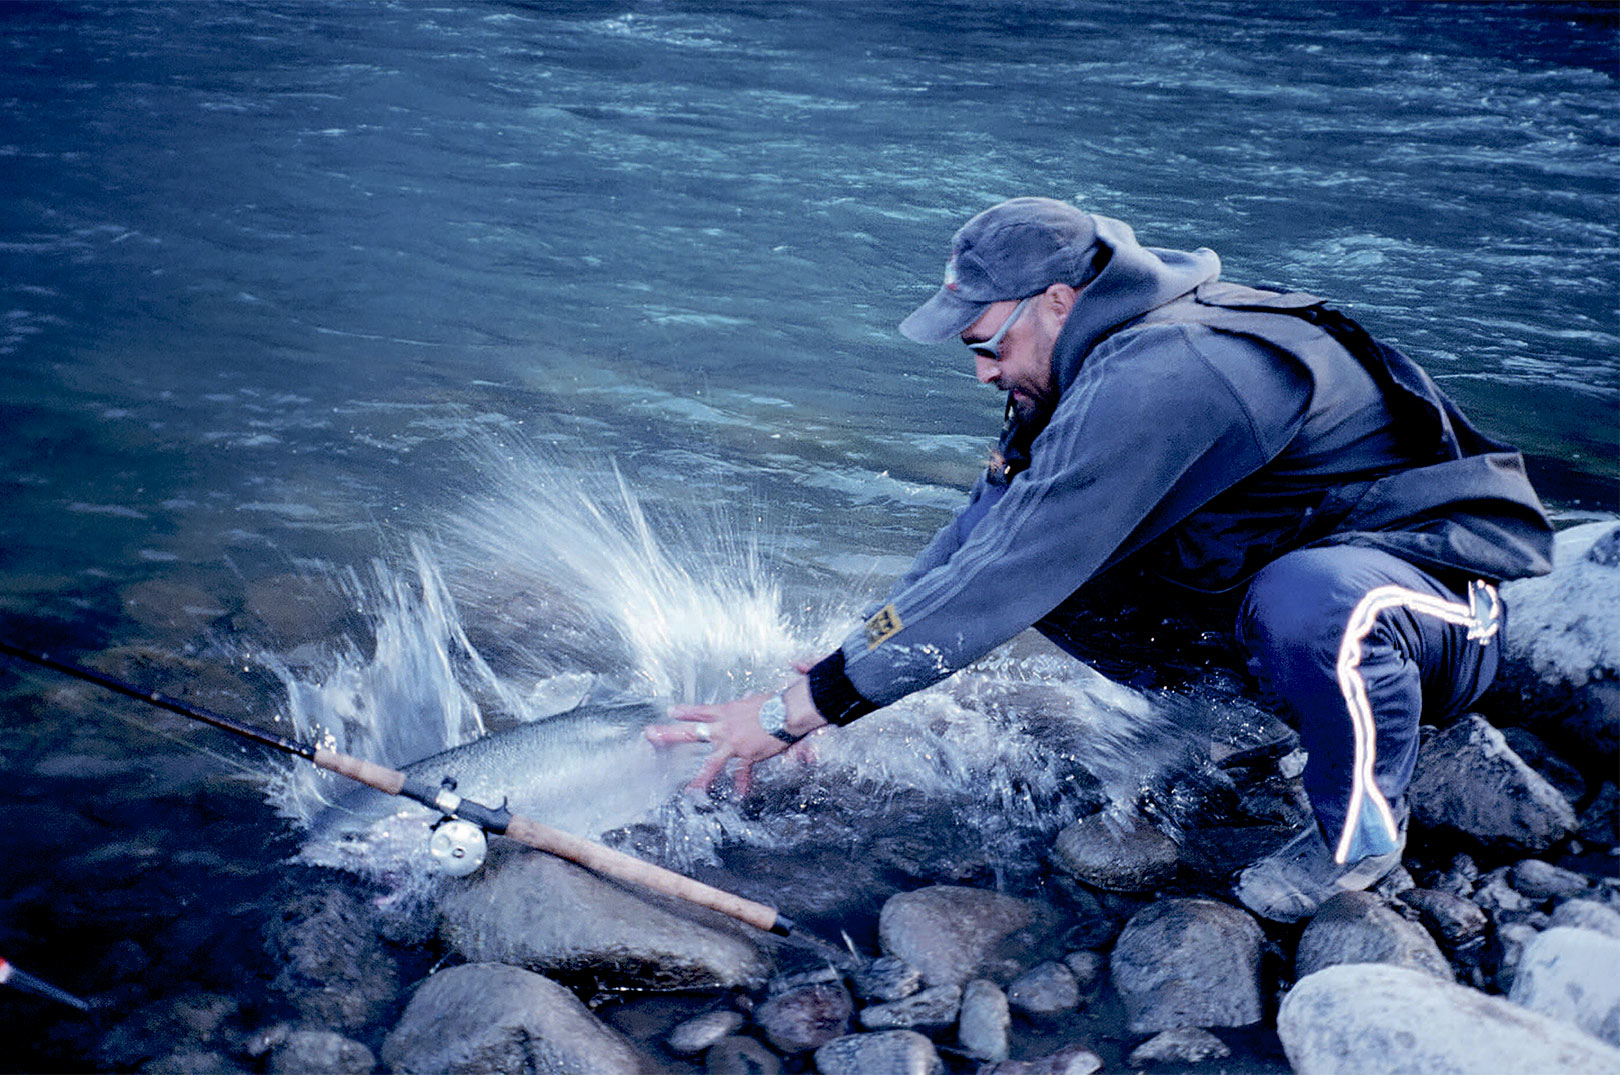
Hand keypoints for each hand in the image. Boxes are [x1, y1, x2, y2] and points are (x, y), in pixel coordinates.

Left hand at [646, 693, 792, 796]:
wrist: (785, 711)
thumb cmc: (773, 703)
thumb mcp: (754, 701)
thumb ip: (747, 705)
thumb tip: (747, 700)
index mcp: (725, 712)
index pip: (699, 712)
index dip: (684, 712)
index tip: (670, 712)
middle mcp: (724, 728)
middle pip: (691, 732)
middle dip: (668, 733)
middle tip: (650, 734)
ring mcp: (733, 743)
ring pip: (712, 762)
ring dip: (702, 777)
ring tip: (691, 791)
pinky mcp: (747, 755)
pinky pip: (743, 772)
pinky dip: (743, 783)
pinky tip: (739, 795)